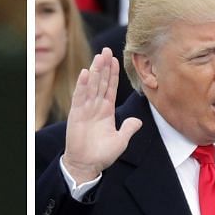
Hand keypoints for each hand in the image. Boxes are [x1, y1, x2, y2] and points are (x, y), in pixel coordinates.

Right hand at [61, 48, 142, 182]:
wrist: (86, 165)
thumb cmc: (102, 155)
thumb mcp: (121, 141)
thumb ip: (129, 128)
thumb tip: (138, 121)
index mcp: (106, 111)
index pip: (110, 87)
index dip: (113, 74)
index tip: (115, 59)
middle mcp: (96, 107)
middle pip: (101, 82)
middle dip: (104, 66)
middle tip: (106, 49)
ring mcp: (85, 109)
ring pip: (91, 86)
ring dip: (95, 71)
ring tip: (99, 56)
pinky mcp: (76, 115)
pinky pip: (79, 97)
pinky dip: (82, 85)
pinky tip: (85, 73)